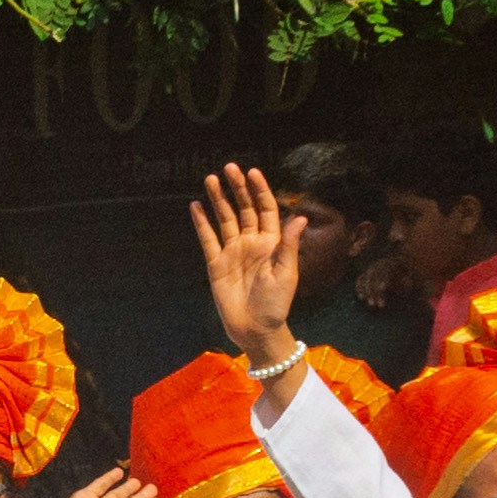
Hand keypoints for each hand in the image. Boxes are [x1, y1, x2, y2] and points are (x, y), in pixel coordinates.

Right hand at [191, 169, 306, 361]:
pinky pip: (208, 239)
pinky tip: (196, 206)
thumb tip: (300, 217)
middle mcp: (251, 242)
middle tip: (229, 168)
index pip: (265, 209)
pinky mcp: (216, 263)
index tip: (252, 172)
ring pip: (224, 219)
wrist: (255, 329)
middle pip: (243, 209)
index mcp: (271, 243)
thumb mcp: (286, 273)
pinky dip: (202, 222)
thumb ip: (289, 245)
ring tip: (210, 179)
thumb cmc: (276, 304)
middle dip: (236, 188)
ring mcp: (232, 252)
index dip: (259, 190)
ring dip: (218, 199)